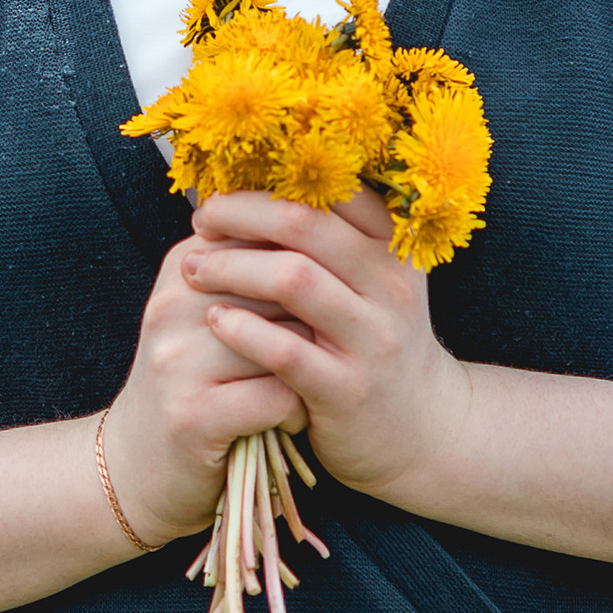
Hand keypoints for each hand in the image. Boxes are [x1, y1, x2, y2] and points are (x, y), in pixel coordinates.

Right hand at [98, 226, 313, 546]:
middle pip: (286, 288)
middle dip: (320, 322)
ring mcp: (178, 360)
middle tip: (328, 352)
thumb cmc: (196, 381)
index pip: (275, 239)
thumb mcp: (212, 312)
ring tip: (308, 386)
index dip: (316, 273)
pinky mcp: (192, 415)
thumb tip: (336, 229)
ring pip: (287, 343)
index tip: (318, 307)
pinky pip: (280, 397)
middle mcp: (174, 304)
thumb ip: (258, 268)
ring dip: (314, 369)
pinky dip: (298, 412)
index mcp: (185, 265)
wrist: (138, 465)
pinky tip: (291, 420)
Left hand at [176, 186, 468, 508]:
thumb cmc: (372, 343)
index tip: (224, 194)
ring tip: (193, 269)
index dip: (269, 183)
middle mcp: (391, 285)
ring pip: (293, 279)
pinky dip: (242, 329)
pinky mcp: (347, 389)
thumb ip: (329, 239)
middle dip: (241, 215)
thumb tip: (247, 190)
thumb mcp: (371, 283)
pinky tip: (214, 320)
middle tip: (201, 222)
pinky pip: (285, 350)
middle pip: (305, 224)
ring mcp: (372, 338)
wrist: (419, 429)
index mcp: (395, 248)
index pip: (331, 189)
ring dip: (231, 267)